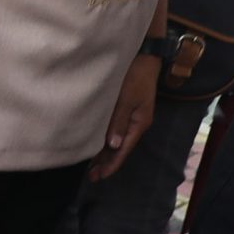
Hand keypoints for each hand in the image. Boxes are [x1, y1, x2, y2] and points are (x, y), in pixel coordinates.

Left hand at [91, 55, 160, 180]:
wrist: (142, 57)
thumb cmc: (134, 76)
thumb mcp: (126, 99)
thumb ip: (118, 121)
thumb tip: (113, 146)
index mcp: (138, 123)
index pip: (123, 150)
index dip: (111, 164)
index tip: (98, 176)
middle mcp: (136, 123)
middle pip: (120, 149)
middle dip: (106, 163)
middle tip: (90, 177)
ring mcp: (131, 117)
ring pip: (116, 141)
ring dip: (105, 153)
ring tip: (91, 166)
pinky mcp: (125, 110)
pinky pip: (115, 131)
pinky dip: (105, 141)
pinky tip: (96, 145)